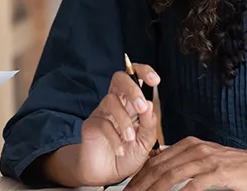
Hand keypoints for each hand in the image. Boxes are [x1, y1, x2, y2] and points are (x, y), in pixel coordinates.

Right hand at [76, 63, 160, 184]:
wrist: (109, 174)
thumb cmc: (129, 154)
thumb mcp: (146, 141)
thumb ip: (149, 123)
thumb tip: (149, 104)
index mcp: (132, 102)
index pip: (135, 76)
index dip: (144, 72)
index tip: (156, 80)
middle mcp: (117, 103)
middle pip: (119, 79)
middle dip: (132, 89)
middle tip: (141, 107)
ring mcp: (102, 112)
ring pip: (111, 100)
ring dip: (124, 120)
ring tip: (130, 138)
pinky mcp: (91, 125)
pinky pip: (102, 123)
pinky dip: (114, 137)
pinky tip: (120, 150)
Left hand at [125, 137, 246, 190]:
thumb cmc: (235, 166)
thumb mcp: (206, 158)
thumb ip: (184, 160)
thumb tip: (160, 165)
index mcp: (190, 144)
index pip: (155, 160)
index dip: (138, 177)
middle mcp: (196, 149)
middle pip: (158, 168)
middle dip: (139, 186)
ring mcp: (207, 159)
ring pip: (170, 175)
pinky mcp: (218, 172)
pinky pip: (193, 185)